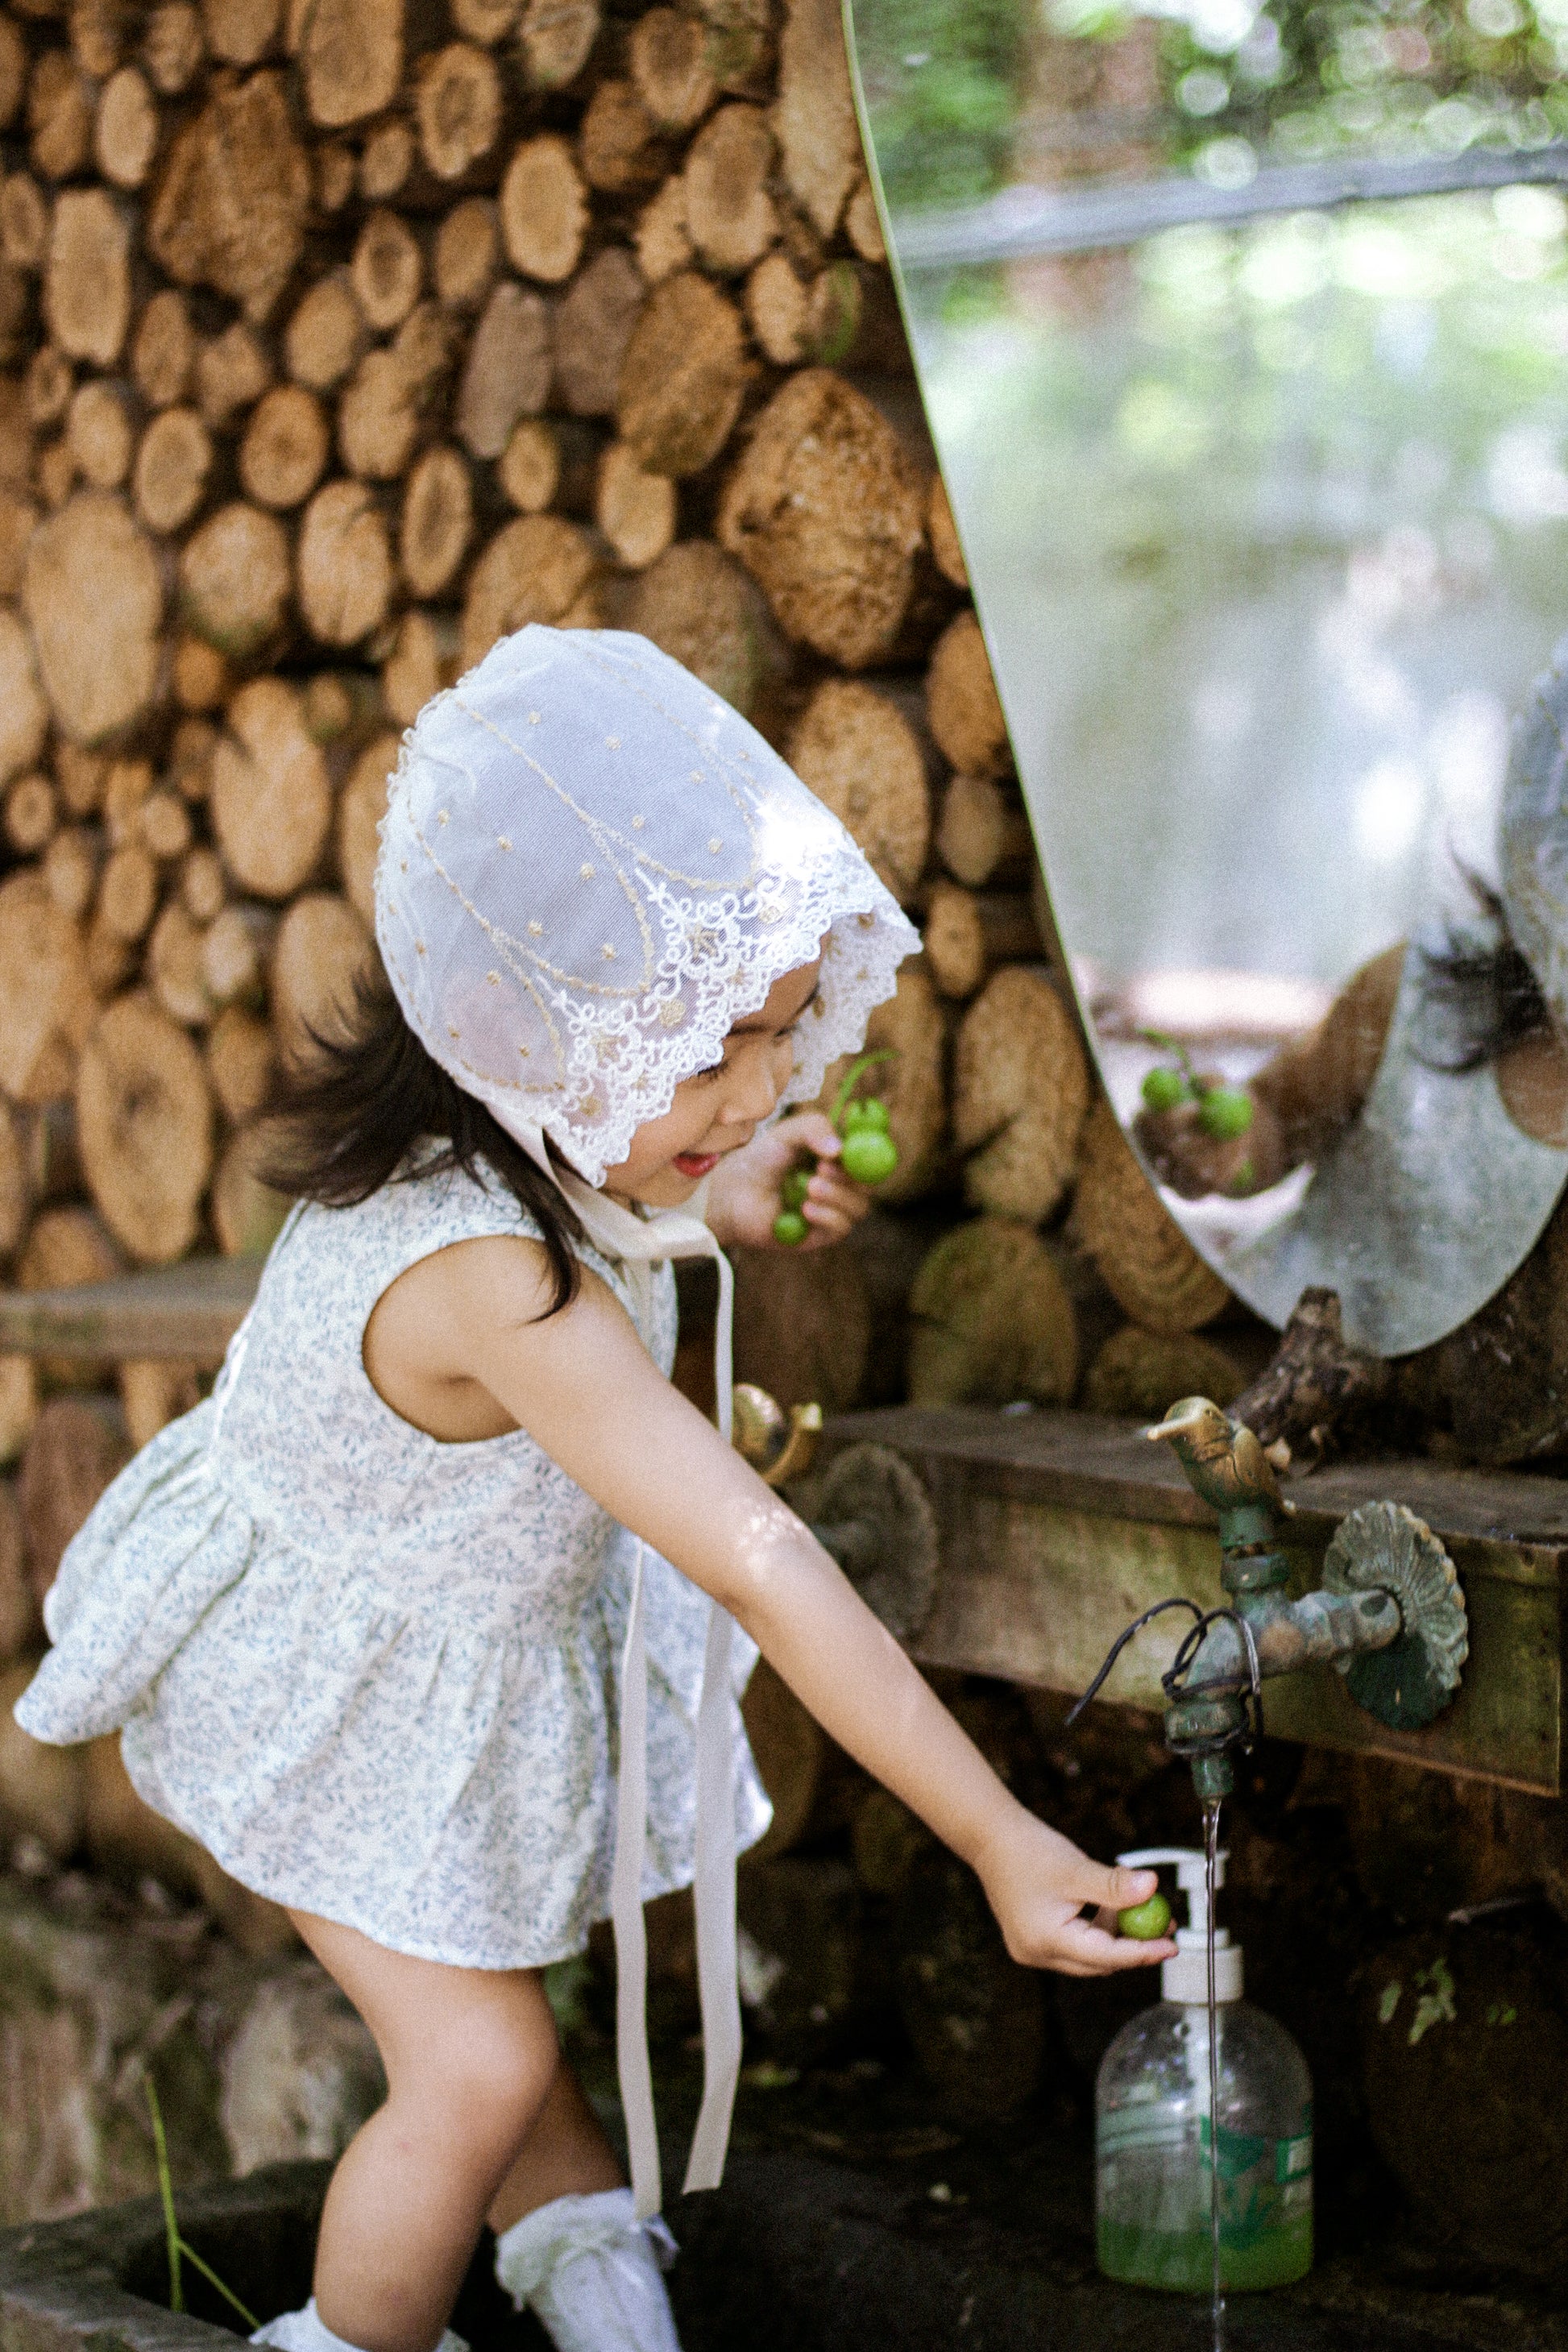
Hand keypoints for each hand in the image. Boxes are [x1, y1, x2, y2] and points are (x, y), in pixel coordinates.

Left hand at [705, 1112, 872, 1250]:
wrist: (733, 1192)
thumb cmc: (761, 1159)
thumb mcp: (787, 1133)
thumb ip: (813, 1129)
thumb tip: (839, 1150)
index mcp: (839, 1158)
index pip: (870, 1156)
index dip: (867, 1153)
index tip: (847, 1149)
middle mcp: (841, 1185)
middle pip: (869, 1185)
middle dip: (849, 1177)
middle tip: (822, 1169)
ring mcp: (833, 1210)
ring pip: (858, 1208)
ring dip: (837, 1196)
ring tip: (809, 1186)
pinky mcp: (822, 1235)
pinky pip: (841, 1228)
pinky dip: (828, 1216)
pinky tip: (806, 1209)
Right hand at [975, 1812, 1175, 1977]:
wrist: (990, 1838)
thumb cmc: (1028, 1850)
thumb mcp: (1077, 1869)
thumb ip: (1115, 1885)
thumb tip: (1153, 1887)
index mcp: (1045, 1940)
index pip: (1106, 1956)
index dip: (1142, 1952)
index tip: (1171, 1945)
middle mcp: (1037, 1953)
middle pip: (1099, 1961)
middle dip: (1134, 1945)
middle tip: (1165, 1925)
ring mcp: (1033, 1949)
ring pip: (1089, 1953)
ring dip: (1116, 1935)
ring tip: (1140, 1907)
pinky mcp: (1034, 1939)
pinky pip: (1076, 1943)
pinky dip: (1097, 1928)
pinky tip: (1111, 1906)